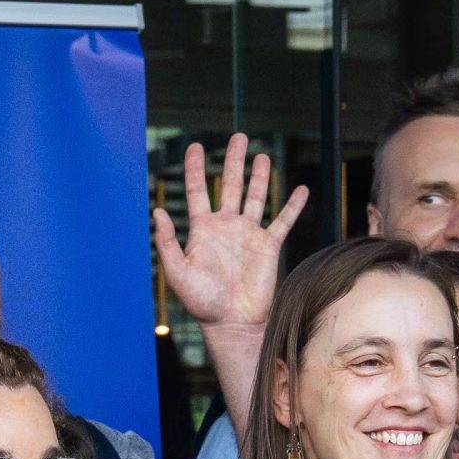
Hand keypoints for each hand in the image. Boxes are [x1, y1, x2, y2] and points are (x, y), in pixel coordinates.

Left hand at [154, 133, 308, 333]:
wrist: (232, 322)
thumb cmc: (202, 303)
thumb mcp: (178, 273)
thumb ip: (167, 242)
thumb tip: (157, 211)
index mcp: (203, 229)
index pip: (198, 191)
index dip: (195, 168)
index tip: (194, 147)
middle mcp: (227, 227)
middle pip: (231, 185)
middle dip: (233, 160)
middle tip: (238, 136)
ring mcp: (248, 235)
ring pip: (256, 197)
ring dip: (259, 176)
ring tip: (261, 155)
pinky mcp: (268, 246)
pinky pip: (283, 221)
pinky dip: (293, 206)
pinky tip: (300, 189)